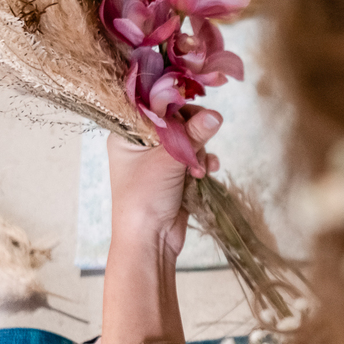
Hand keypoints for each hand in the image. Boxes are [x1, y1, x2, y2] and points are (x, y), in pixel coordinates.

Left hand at [106, 107, 222, 256]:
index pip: (152, 104)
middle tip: (199, 142)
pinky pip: (195, 156)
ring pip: (188, 138)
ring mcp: (159, 158)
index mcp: (127, 133)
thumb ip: (193, 135)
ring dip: (199, 151)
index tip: (194, 107)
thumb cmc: (144, 198)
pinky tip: (207, 172)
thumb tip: (216, 115)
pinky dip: (203, 162)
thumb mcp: (169, 160)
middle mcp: (141, 142)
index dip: (174, 103)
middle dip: (192, 132)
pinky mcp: (175, 172)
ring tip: (198, 169)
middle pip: (175, 120)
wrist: (149, 240)